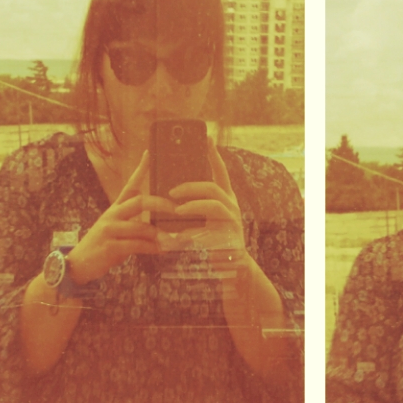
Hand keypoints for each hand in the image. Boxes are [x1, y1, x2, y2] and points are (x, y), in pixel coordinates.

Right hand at [67, 150, 174, 282]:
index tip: (148, 153)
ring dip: (159, 235)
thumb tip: (151, 213)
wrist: (79, 263)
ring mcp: (110, 230)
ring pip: (141, 227)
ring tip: (172, 240)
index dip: (139, 170)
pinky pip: (137, 245)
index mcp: (115, 209)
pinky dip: (152, 248)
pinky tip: (161, 250)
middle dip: (160, 204)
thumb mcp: (115, 229)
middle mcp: (112, 216)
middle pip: (139, 202)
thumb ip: (131, 221)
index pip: (129, 185)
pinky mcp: (110, 247)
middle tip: (175, 209)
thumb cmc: (102, 246)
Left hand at [165, 137, 245, 253]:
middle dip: (191, 186)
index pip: (220, 171)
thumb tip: (170, 193)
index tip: (208, 137)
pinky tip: (180, 232)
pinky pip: (211, 227)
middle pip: (212, 186)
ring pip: (214, 203)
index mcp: (225, 197)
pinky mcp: (230, 235)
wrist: (232, 265)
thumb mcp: (203, 219)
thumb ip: (193, 204)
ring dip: (193, 204)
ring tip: (177, 208)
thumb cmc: (213, 240)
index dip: (213, 154)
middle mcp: (231, 205)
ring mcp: (233, 219)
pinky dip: (194, 228)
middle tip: (172, 192)